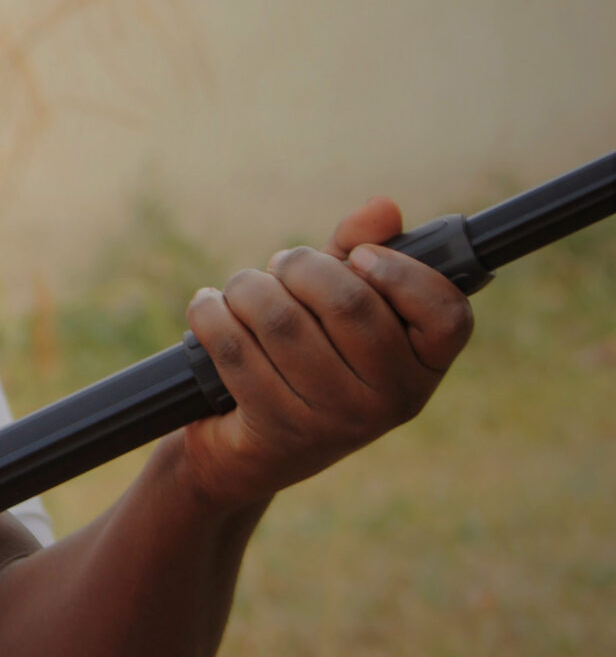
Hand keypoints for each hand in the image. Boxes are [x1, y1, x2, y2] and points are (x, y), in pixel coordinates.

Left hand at [176, 198, 473, 511]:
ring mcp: (337, 421)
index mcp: (425, 366)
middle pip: (348, 302)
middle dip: (298, 265)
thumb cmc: (306, 355)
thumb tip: (382, 208)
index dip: (402, 273)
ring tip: (240, 290)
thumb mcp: (337, 302)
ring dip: (246, 287)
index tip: (361, 257)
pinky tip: (209, 308)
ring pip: (281, 320)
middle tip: (281, 266)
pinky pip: (234, 349)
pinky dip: (211, 313)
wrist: (249, 448)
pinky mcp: (277, 430)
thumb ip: (360, 251)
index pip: (448, 314)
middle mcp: (392, 401)